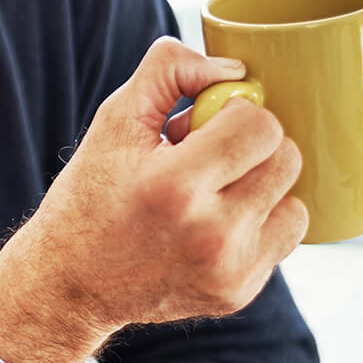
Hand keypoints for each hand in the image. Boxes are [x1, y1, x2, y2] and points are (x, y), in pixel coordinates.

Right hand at [0, 37, 307, 362]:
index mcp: (174, 186)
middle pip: (286, 159)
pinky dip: (258, 224)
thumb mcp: (113, 122)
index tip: (201, 125)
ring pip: (295, 200)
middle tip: (207, 156)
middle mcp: (210, 234)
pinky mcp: (239, 293)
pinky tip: (214, 226)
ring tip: (212, 193)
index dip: (235, 113)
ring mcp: (229, 270)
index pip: (261, 125)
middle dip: (253, 146)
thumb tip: (234, 69)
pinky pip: (283, 238)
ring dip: (262, 187)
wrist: (68, 284)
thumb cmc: (90, 195)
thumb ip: (169, 73)